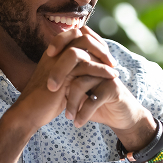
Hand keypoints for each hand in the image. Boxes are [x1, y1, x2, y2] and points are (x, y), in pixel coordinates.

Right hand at [8, 27, 118, 132]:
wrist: (30, 114)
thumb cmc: (46, 100)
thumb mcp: (63, 82)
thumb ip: (73, 71)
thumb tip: (91, 66)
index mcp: (53, 52)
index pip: (75, 34)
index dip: (92, 41)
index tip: (105, 55)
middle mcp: (54, 52)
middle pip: (80, 35)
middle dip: (99, 46)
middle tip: (112, 61)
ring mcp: (56, 60)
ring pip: (83, 46)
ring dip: (103, 56)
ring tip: (114, 70)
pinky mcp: (60, 73)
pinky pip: (85, 64)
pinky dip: (101, 69)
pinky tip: (111, 77)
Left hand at [46, 27, 153, 142]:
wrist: (120, 116)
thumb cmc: (96, 102)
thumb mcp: (79, 90)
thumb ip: (67, 79)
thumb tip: (42, 74)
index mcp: (90, 58)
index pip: (74, 39)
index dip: (60, 41)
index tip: (47, 55)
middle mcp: (98, 63)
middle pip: (76, 58)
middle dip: (59, 73)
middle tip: (51, 88)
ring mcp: (106, 75)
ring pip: (81, 83)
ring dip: (71, 102)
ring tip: (67, 117)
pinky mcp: (113, 89)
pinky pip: (93, 99)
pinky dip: (83, 113)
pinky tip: (77, 123)